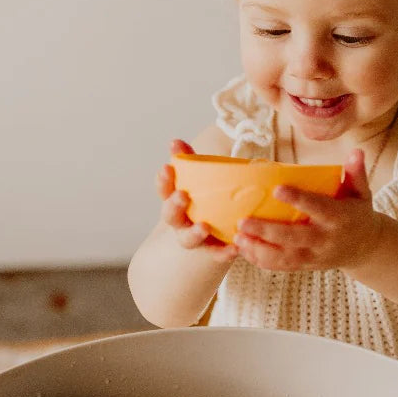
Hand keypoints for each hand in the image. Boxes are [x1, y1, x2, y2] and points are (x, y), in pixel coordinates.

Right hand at [159, 140, 237, 262]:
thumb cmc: (206, 199)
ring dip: (194, 233)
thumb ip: (189, 162)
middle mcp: (180, 221)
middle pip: (170, 216)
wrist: (213, 237)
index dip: (163, 180)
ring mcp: (195, 238)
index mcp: (175, 201)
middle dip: (174, 205)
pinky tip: (234, 248)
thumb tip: (175, 142)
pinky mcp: (213, 251)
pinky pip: (216, 254)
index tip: (166, 168)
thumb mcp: (198, 180)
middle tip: (182, 196)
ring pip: (188, 239)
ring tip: (204, 227)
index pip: (164, 190)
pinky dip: (223, 253)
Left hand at [232, 148, 382, 271]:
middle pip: (294, 238)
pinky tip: (244, 250)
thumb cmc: (358, 214)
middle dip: (267, 231)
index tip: (277, 189)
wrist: (366, 248)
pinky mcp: (306, 265)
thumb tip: (356, 151)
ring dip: (259, 249)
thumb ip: (356, 173)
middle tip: (243, 221)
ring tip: (238, 237)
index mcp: (339, 218)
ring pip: (285, 257)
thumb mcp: (361, 192)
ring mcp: (315, 256)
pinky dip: (261, 261)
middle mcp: (325, 240)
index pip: (318, 208)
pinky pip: (282, 267)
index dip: (298, 199)